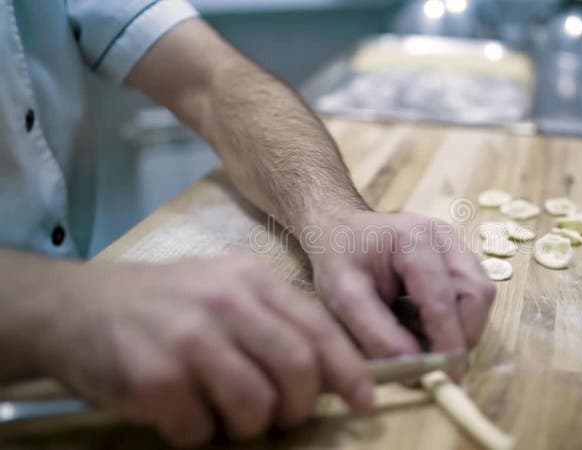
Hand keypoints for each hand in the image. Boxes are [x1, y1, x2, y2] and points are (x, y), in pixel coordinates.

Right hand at [33, 254, 372, 446]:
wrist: (74, 306)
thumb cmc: (162, 303)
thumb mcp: (222, 289)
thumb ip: (271, 319)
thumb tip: (325, 371)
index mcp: (250, 280)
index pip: (317, 328)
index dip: (348, 369)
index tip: (365, 398)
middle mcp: (224, 303)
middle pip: (296, 368)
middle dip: (300, 407)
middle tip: (285, 418)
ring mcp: (188, 338)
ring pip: (255, 405)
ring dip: (249, 427)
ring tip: (228, 418)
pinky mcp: (154, 377)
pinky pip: (201, 429)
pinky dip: (199, 434)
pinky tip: (183, 415)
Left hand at [308, 211, 495, 378]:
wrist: (341, 229)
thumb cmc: (340, 259)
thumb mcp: (343, 297)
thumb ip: (377, 333)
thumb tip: (414, 366)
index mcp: (415, 239)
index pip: (442, 296)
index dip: (448, 340)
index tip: (447, 375)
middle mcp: (444, 238)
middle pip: (476, 293)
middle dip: (463, 335)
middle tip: (438, 363)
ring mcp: (456, 245)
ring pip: (482, 294)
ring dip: (463, 327)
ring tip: (431, 342)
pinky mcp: (460, 257)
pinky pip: (474, 292)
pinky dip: (459, 317)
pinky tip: (431, 324)